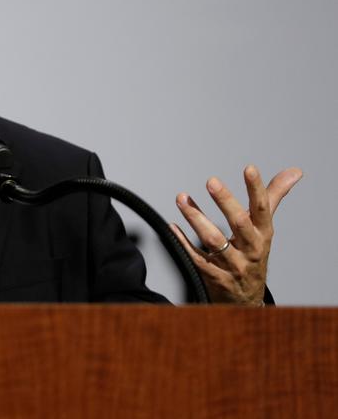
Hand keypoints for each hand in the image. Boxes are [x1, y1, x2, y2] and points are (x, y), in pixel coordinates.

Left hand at [170, 165, 302, 305]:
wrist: (246, 299)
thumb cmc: (253, 254)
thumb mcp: (265, 228)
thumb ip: (273, 197)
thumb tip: (295, 171)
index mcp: (264, 235)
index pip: (263, 209)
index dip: (257, 189)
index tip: (250, 168)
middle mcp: (251, 249)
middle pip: (240, 223)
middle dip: (226, 202)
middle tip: (211, 181)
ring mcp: (233, 264)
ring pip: (214, 241)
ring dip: (196, 218)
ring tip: (181, 198)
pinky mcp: (214, 276)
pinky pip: (198, 258)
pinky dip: (184, 242)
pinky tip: (173, 226)